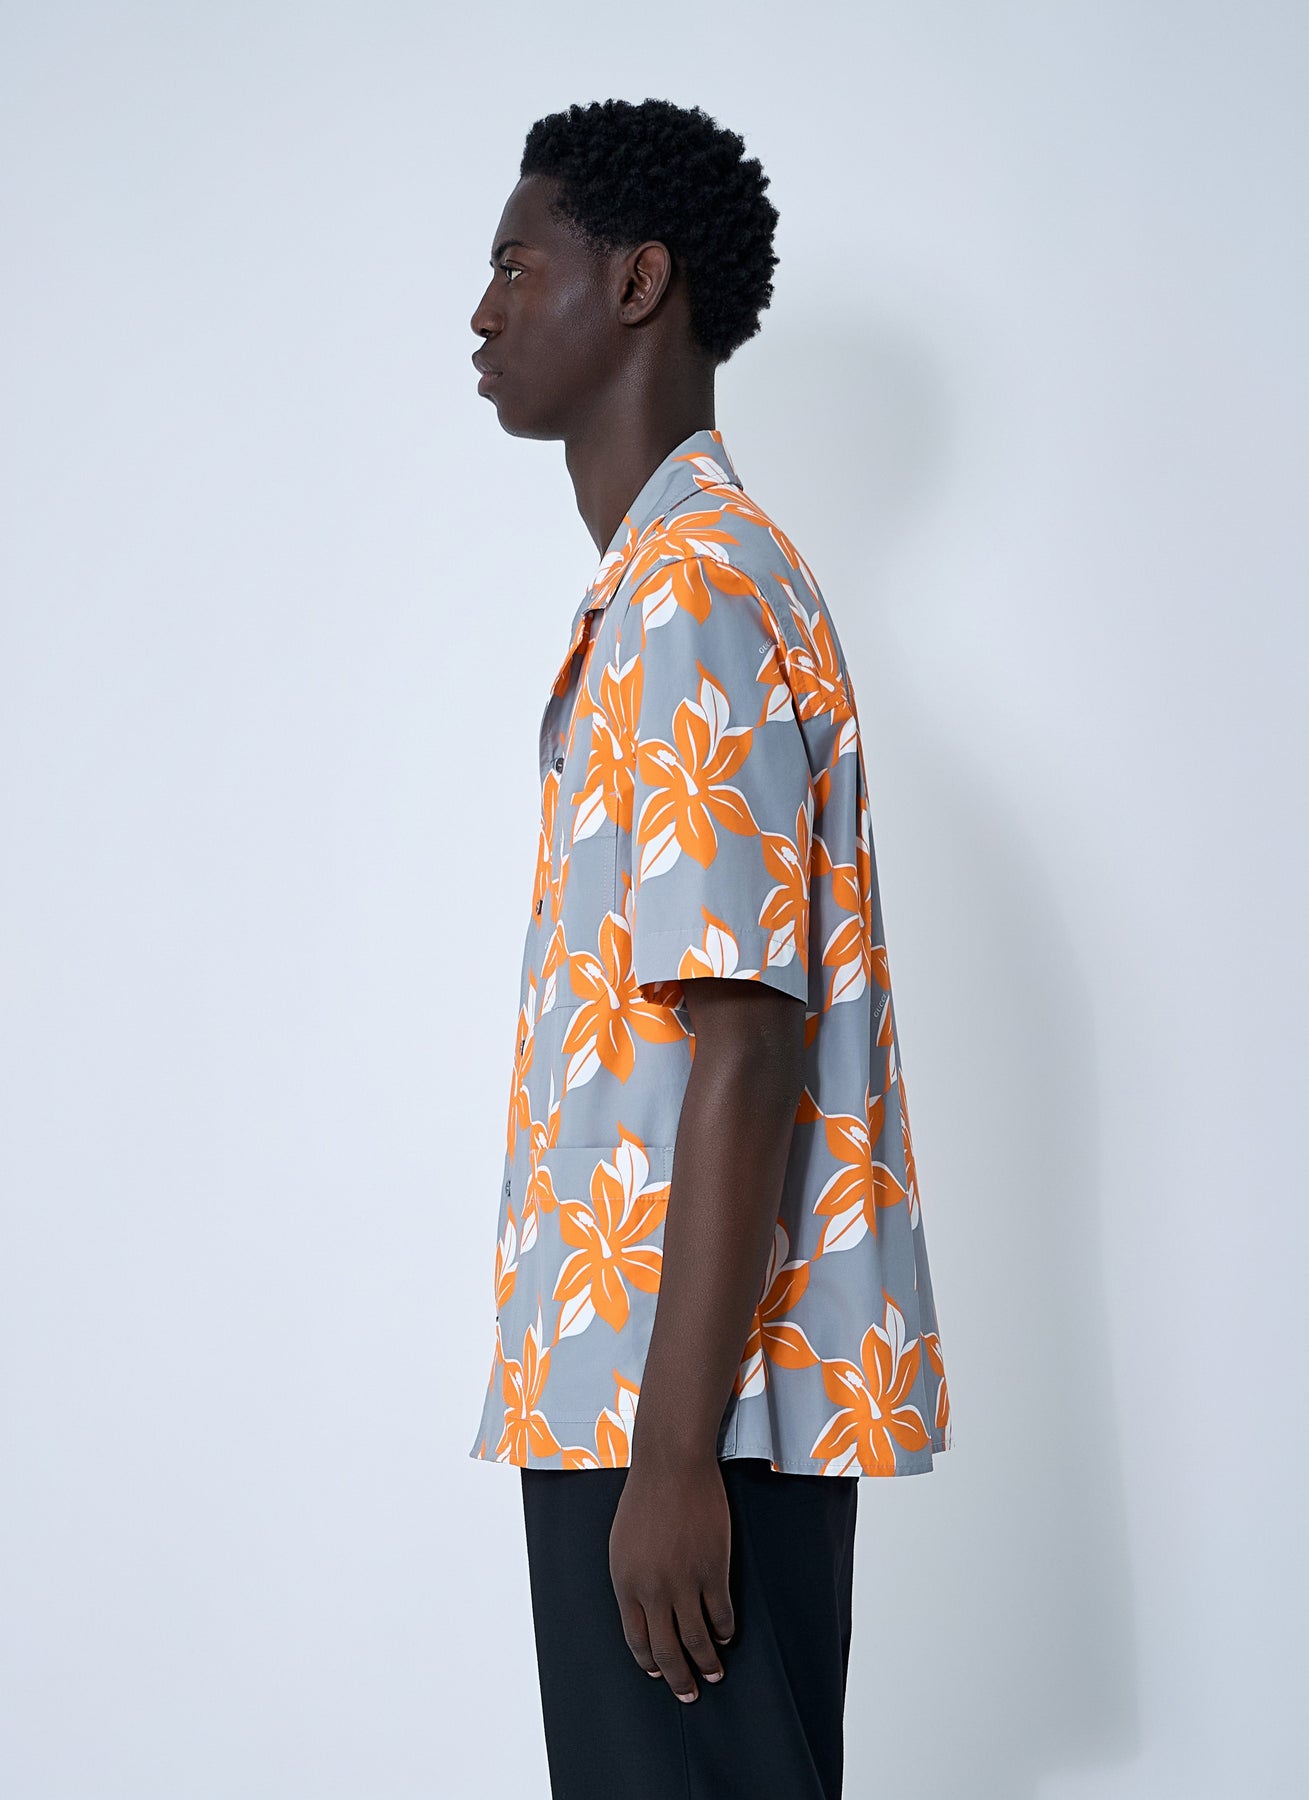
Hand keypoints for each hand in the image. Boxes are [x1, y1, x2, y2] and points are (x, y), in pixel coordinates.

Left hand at [608, 1457, 735, 1702]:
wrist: (671, 1466)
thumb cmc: (644, 1499)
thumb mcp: (622, 1545)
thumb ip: (631, 1581)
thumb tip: (644, 1615)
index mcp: (625, 1584)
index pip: (638, 1640)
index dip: (650, 1662)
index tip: (660, 1674)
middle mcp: (653, 1590)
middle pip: (667, 1650)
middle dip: (679, 1678)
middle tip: (689, 1693)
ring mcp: (684, 1581)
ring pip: (697, 1639)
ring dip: (706, 1662)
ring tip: (713, 1672)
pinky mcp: (713, 1570)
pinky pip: (721, 1614)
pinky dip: (724, 1630)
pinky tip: (726, 1635)